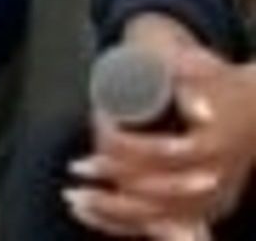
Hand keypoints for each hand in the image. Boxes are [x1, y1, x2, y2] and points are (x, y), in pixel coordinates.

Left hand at [66, 28, 255, 235]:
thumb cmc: (222, 83)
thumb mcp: (202, 69)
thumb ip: (189, 71)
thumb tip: (185, 82)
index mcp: (209, 148)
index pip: (155, 162)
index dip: (118, 160)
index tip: (86, 159)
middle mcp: (212, 179)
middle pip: (153, 199)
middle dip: (110, 196)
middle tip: (72, 187)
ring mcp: (212, 197)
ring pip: (158, 219)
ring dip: (115, 215)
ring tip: (75, 205)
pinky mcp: (208, 206)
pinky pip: (167, 227)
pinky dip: (134, 226)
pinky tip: (101, 221)